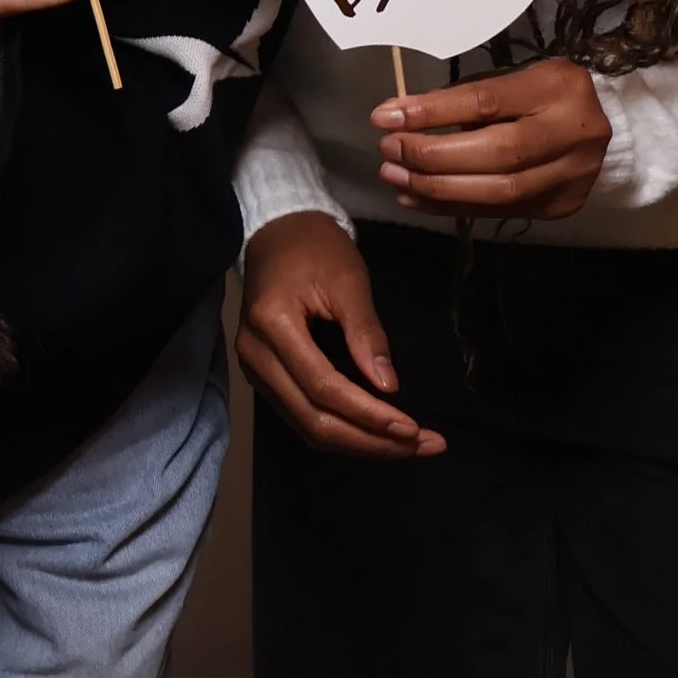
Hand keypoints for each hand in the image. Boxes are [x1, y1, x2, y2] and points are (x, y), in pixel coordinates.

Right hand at [238, 213, 446, 460]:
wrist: (277, 232)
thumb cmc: (315, 248)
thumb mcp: (348, 280)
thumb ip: (366, 333)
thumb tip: (389, 387)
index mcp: (272, 325)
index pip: (323, 387)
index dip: (369, 414)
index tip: (414, 427)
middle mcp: (255, 355)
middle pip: (313, 420)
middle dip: (370, 440)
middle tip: (423, 446)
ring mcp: (255, 369)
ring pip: (307, 426)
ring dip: (359, 442)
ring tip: (408, 446)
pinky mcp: (264, 376)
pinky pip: (302, 416)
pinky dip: (343, 430)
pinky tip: (377, 431)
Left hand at [373, 58, 609, 222]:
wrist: (595, 125)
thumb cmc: (537, 94)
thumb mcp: (509, 79)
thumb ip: (463, 98)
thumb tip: (398, 118)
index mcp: (558, 87)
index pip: (486, 102)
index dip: (431, 112)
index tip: (384, 117)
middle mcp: (573, 132)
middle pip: (495, 153)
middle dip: (432, 155)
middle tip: (388, 150)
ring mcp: (572, 175)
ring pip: (498, 191)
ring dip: (436, 187)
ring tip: (395, 176)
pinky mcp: (561, 205)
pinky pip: (499, 211)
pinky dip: (452, 206)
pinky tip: (417, 196)